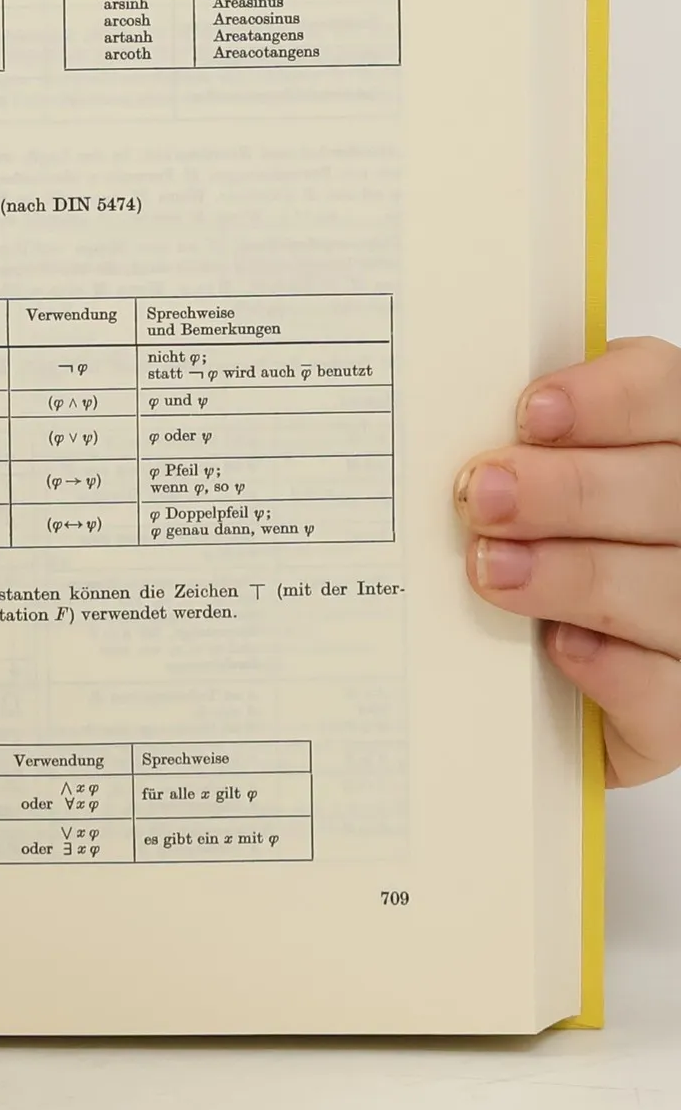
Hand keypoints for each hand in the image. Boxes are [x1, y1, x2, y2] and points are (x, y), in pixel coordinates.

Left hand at [458, 336, 680, 786]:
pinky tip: (560, 646)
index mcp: (668, 452)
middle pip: (672, 489)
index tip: (531, 414)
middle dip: (573, 490)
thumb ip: (516, 459)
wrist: (528, 700)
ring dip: (578, 575)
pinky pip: (667, 692)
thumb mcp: (518, 500)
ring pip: (673, 589)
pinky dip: (616, 670)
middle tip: (484, 496)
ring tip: (491, 570)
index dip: (610, 399)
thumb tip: (453, 440)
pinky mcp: (679, 712)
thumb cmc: (523, 563)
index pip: (668, 397)